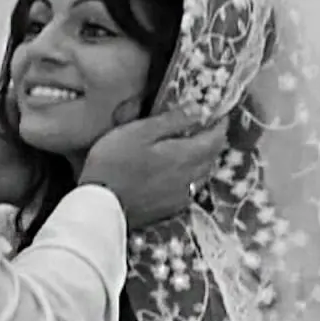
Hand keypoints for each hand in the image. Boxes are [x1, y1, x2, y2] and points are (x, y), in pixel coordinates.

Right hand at [79, 110, 227, 228]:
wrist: (99, 206)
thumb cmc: (114, 163)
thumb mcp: (139, 132)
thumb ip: (171, 121)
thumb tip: (199, 110)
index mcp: (184, 156)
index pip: (215, 139)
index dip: (220, 125)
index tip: (220, 115)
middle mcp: (189, 178)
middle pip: (212, 158)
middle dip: (213, 142)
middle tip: (206, 130)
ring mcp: (180, 197)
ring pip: (202, 176)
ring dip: (203, 161)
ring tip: (194, 150)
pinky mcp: (169, 210)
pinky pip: (190, 191)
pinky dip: (190, 178)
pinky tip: (178, 175)